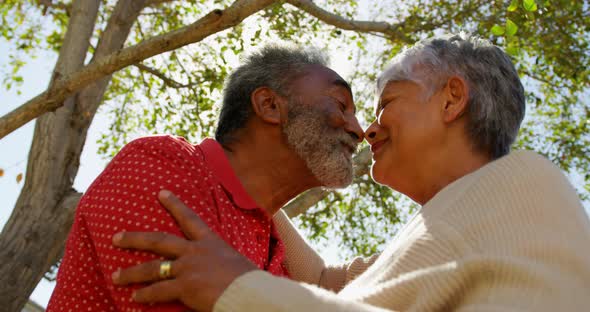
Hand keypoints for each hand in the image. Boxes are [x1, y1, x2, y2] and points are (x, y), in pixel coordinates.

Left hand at [112, 190, 257, 311]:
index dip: (174, 204)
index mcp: (211, 242)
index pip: (190, 219)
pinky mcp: (184, 286)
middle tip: (116, 237)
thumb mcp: (236, 263)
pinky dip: (145, 294)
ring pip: (153, 268)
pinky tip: (135, 297)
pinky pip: (159, 290)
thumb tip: (217, 270)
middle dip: (135, 238)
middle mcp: (195, 252)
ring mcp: (188, 268)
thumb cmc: (249, 281)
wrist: (249, 292)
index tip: (161, 193)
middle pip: (159, 241)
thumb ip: (221, 263)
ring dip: (132, 272)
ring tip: (116, 276)